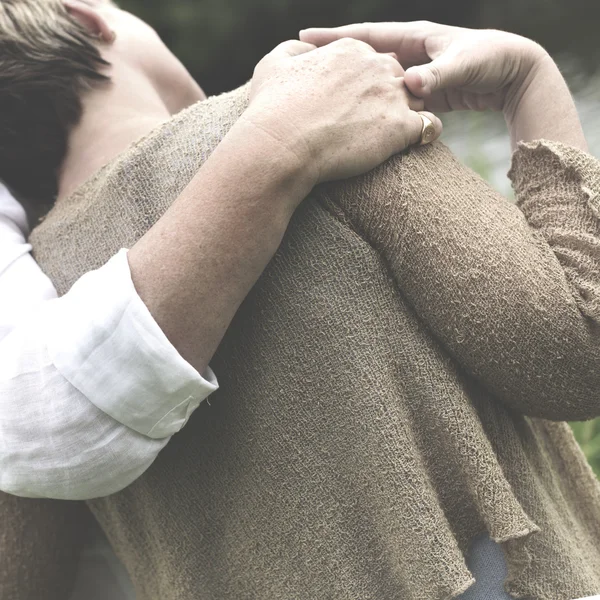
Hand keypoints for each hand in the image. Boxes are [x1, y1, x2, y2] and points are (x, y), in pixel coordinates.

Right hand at [241, 39, 441, 186]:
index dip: (363, 80)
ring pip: (416, 99)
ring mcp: (392, 95)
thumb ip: (293, 52)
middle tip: (375, 119)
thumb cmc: (271, 108)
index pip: (369, 58)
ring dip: (409, 112)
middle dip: (390, 93)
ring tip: (395, 133)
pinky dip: (426, 132)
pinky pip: (429, 126)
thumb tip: (304, 48)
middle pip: (397, 76)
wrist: (282, 146)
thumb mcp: (272, 65)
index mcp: (350, 50)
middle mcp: (376, 66)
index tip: (355, 99)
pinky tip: (414, 142)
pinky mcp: (401, 127)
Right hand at [300, 22, 547, 114]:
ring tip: (323, 98)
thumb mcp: (462, 67)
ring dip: (351, 87)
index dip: (334, 36)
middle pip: (363, 57)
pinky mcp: (420, 93)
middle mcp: (408, 54)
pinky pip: (390, 100)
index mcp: (412, 39)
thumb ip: (436, 76)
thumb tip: (408, 84)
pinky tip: (358, 118)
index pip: (366, 35)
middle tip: (303, 70)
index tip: (303, 39)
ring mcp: (412, 74)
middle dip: (335, 60)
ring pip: (373, 81)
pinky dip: (374, 105)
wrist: (512, 72)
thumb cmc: (489, 61)